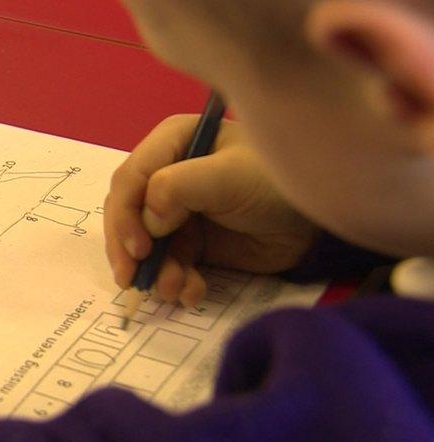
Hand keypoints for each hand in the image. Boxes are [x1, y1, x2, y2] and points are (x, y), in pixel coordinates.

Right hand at [104, 115, 318, 305]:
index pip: (130, 179)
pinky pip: (169, 266)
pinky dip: (176, 283)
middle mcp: (167, 176)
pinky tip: (192, 292)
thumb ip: (179, 188)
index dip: (125, 214)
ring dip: (155, 272)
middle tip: (133, 280)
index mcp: (171, 144)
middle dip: (130, 250)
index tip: (138, 248)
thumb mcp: (228, 176)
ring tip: (174, 290)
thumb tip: (147, 220)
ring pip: (146, 247)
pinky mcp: (193, 244)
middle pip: (128, 215)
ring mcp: (178, 213)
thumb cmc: (275, 179)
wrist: (321, 218)